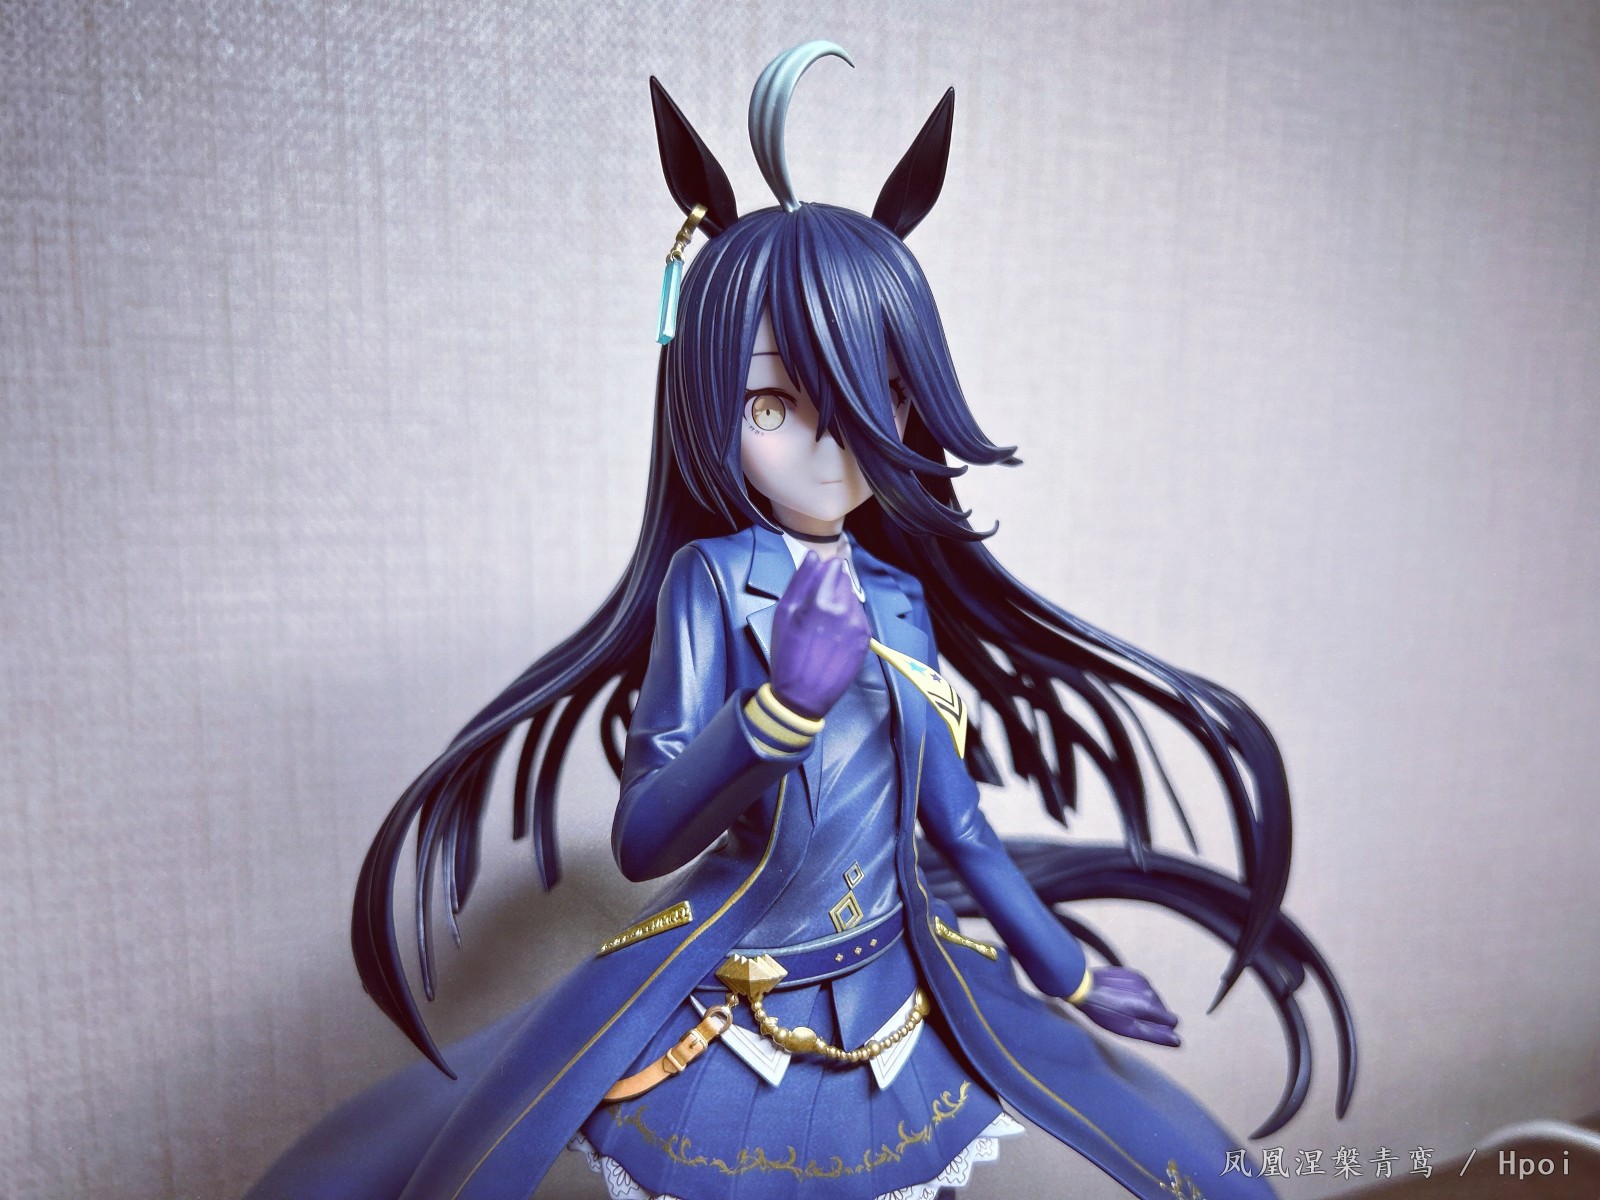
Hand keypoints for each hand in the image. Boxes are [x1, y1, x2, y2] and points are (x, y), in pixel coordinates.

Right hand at [769, 552, 869, 718]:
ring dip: (841, 602)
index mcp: (820, 601)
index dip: (823, 571)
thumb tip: (813, 556)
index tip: (815, 581)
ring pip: (853, 598)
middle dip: (831, 587)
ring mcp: (858, 624)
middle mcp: (843, 609)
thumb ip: (800, 580)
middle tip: (816, 607)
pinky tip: (834, 634)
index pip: (833, 567)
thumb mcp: (783, 614)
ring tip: (824, 623)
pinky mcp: (865, 638)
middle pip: (844, 580)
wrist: (803, 696)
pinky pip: (859, 616)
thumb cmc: (787, 653)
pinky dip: (849, 619)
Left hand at [1072, 967, 1181, 1045]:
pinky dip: (1135, 994)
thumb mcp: (1128, 1029)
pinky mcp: (1132, 973)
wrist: (1082, 986)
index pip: (1173, 1020)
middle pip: (1162, 1010)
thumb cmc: (1104, 1013)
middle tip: (1128, 1019)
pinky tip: (1120, 997)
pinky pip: (1142, 988)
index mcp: (1150, 1005)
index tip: (1147, 1029)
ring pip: (1152, 998)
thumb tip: (1178, 1041)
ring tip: (1121, 1008)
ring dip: (1143, 1005)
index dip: (1162, 1028)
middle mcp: (1150, 989)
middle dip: (1151, 1017)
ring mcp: (1141, 979)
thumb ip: (1156, 1035)